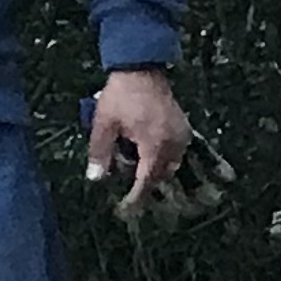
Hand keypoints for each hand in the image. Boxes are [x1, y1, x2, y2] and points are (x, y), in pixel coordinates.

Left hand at [89, 67, 189, 218]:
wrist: (141, 70)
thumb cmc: (120, 96)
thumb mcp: (103, 124)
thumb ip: (100, 152)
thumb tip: (96, 179)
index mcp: (155, 146)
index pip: (147, 181)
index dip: (137, 198)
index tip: (127, 210)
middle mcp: (174, 145)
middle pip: (161, 176)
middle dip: (145, 185)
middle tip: (127, 192)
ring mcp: (182, 137)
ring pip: (170, 166)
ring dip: (153, 172)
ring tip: (133, 169)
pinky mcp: (184, 130)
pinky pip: (176, 153)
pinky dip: (162, 159)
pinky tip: (146, 156)